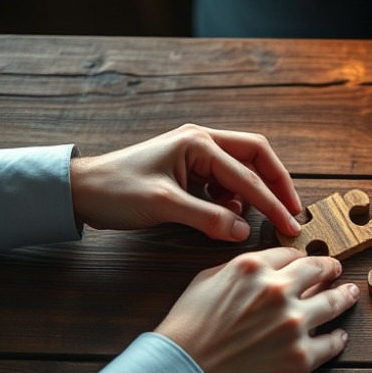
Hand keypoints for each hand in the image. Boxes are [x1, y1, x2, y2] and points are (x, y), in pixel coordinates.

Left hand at [70, 123, 302, 240]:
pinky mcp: (188, 169)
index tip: (290, 224)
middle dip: (277, 184)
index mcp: (198, 142)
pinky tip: (229, 215)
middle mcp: (201, 141)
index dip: (272, 201)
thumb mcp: (164, 206)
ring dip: (255, 191)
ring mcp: (195, 154)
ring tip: (261, 217)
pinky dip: (234, 197)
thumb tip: (243, 231)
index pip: (248, 174)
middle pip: (256, 157)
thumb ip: (208, 218)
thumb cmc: (115, 192)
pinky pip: (224, 180)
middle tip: (292, 211)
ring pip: (242, 168)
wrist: (79, 190)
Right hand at [155, 247, 358, 372]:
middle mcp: (278, 290)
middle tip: (336, 271)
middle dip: (330, 268)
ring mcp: (293, 323)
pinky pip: (331, 343)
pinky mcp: (301, 356)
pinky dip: (338, 338)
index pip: (291, 254)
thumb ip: (236, 269)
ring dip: (344, 297)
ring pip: (333, 303)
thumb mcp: (205, 282)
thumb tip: (261, 270)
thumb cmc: (187, 330)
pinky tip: (340, 336)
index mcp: (252, 268)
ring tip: (350, 295)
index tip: (307, 261)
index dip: (301, 258)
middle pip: (319, 270)